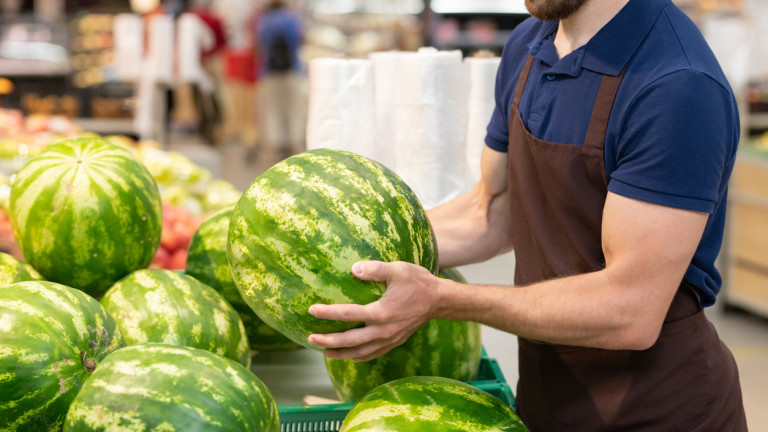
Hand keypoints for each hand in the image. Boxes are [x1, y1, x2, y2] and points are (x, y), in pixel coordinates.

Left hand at [307, 260, 440, 360]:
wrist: (440, 300)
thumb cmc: (418, 282)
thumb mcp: (397, 269)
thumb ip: (374, 269)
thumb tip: (353, 268)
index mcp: (381, 312)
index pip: (347, 315)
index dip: (327, 313)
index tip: (312, 311)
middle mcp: (383, 330)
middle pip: (349, 341)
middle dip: (328, 341)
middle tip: (310, 339)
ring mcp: (389, 339)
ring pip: (360, 353)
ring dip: (341, 354)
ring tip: (325, 352)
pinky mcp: (395, 342)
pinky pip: (373, 354)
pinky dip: (358, 357)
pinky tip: (350, 355)